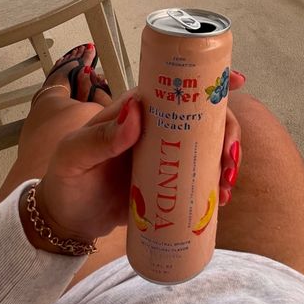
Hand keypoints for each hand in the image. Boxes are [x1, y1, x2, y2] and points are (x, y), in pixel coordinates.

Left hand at [22, 70, 245, 248]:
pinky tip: (222, 198)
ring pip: (209, 146)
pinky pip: (202, 176)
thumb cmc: (66, 181)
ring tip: (226, 184)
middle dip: (228, 131)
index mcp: (136, 110)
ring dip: (227, 159)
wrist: (67, 222)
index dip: (209, 82)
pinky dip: (217, 184)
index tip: (237, 81)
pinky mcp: (171, 182)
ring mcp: (167, 155)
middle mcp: (157, 128)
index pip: (176, 88)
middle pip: (204, 117)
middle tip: (229, 158)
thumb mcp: (74, 157)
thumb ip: (99, 138)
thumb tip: (136, 114)